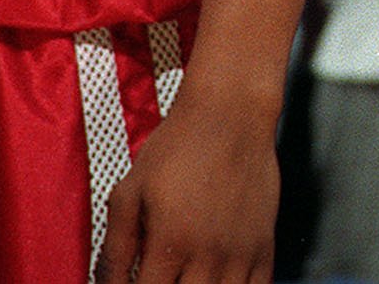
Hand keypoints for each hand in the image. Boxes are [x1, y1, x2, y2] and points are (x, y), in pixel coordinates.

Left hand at [95, 84, 279, 281]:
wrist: (231, 111)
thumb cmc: (180, 144)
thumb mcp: (131, 189)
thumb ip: (115, 248)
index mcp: (171, 241)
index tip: (135, 283)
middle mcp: (209, 254)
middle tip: (160, 275)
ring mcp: (240, 253)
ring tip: (186, 276)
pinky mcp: (264, 245)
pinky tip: (216, 279)